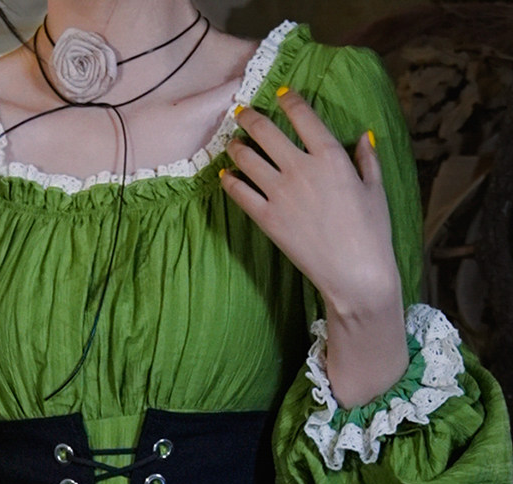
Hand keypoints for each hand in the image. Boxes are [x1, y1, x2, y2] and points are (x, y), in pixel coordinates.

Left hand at [221, 88, 400, 314]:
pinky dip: (230, 181)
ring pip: (247, 159)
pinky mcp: (267, 218)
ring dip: (236, 146)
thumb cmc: (372, 231)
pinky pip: (240, 193)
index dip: (288, 99)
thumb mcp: (376, 189)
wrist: (354, 272)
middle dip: (249, 117)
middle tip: (241, 112)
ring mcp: (280, 193)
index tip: (279, 93)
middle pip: (265, 131)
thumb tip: (363, 136)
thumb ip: (367, 159)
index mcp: (331, 155)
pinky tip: (225, 175)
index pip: (303, 114)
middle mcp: (301, 168)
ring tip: (232, 142)